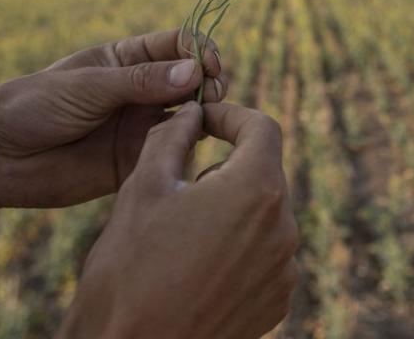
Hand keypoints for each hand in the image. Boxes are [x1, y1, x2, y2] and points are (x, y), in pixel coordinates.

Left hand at [0, 29, 225, 208]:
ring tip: (204, 120)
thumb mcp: (88, 86)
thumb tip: (195, 72)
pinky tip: (187, 148)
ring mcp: (140, 127)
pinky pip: (172, 153)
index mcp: (127, 60)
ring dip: (205, 115)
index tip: (210, 64)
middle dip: (210, 83)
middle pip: (192, 80)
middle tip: (212, 94)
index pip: (178, 45)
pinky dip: (187, 149)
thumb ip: (141, 81)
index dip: (200, 51)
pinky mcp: (137, 162)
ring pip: (190, 116)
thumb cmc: (34, 107)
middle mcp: (140, 91)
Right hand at [59, 102, 299, 338]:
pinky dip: (237, 247)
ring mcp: (284, 270)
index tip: (203, 120)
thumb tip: (191, 112)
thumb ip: (172, 135)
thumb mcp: (143, 186)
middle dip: (225, 166)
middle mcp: (283, 228)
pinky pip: (264, 254)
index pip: (262, 128)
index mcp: (256, 190)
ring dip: (230, 209)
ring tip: (182, 231)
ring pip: (263, 214)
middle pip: (263, 172)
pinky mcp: (276, 301)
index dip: (230, 116)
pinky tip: (196, 265)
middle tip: (178, 182)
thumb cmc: (129, 270)